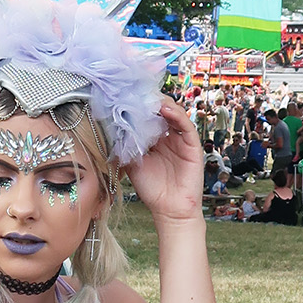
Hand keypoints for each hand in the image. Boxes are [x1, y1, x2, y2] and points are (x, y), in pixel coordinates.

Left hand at [125, 98, 203, 222]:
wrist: (169, 210)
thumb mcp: (131, 164)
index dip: (138, 105)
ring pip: (174, 113)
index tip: (125, 96)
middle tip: (136, 92)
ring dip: (162, 103)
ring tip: (149, 98)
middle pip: (161, 110)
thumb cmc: (152, 189)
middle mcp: (168, 135)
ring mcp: (181, 139)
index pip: (147, 115)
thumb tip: (109, 128)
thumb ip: (124, 146)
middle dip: (149, 100)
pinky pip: (186, 125)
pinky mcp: (192, 145)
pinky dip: (176, 115)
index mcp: (154, 138)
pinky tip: (165, 110)